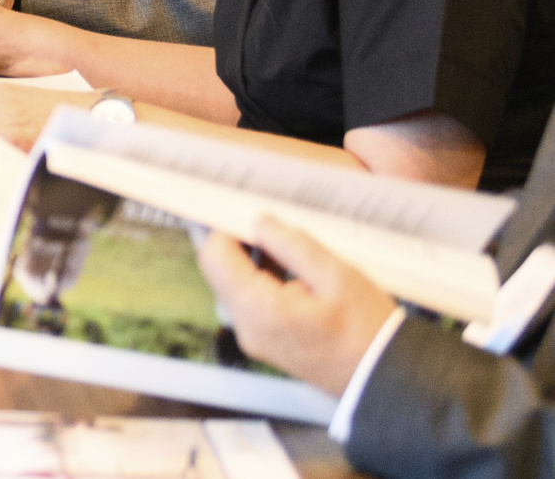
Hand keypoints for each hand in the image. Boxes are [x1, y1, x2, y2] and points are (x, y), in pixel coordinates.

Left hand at [196, 217, 398, 396]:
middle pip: (220, 271)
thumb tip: (260, 223)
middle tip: (279, 236)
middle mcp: (247, 328)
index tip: (251, 219)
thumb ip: (292, 244)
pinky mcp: (264, 342)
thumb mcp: (336, 275)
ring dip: (256, 264)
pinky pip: (250, 303)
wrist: (384, 379)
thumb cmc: (368, 333)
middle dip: (243, 247)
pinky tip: (297, 280)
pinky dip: (264, 284)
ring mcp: (254, 338)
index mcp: (260, 311)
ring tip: (296, 261)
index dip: (229, 231)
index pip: (214, 257)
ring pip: (234, 285)